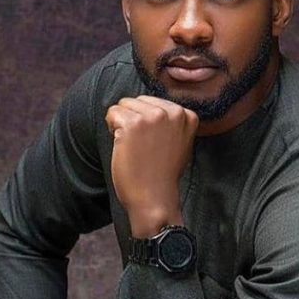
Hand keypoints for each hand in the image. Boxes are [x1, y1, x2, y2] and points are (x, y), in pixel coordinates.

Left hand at [105, 96, 198, 222]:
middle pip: (138, 100)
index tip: (153, 143)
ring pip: (123, 105)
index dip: (147, 122)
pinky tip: (124, 146)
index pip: (154, 102)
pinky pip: (112, 113)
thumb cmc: (163, 174)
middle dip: (134, 119)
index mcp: (186, 115)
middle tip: (142, 146)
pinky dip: (112, 128)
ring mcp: (153, 116)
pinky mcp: (133, 124)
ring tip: (134, 146)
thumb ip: (171, 123)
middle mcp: (172, 112)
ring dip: (122, 124)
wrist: (155, 197)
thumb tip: (150, 107)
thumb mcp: (180, 142)